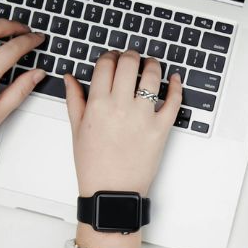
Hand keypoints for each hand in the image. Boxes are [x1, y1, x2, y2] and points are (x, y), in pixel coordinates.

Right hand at [64, 50, 181, 247]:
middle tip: (132, 57)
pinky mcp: (161, 129)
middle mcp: (120, 106)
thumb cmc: (93, 165)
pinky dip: (176, 86)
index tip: (113, 58)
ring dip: (153, 65)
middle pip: (129, 64)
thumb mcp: (76, 130)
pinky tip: (174, 79)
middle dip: (131, 55)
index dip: (110, 56)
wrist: (112, 191)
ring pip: (152, 76)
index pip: (106, 65)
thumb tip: (70, 78)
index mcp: (97, 104)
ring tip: (151, 65)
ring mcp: (143, 117)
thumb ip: (74, 99)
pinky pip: (173, 101)